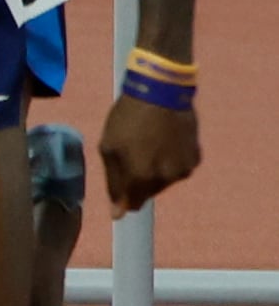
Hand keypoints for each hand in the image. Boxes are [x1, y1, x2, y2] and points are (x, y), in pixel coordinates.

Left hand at [99, 95, 197, 213]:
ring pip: (165, 181)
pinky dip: (171, 160)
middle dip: (138, 180)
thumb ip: (114, 182)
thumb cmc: (128, 117)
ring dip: (156, 171)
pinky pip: (179, 167)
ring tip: (148, 144)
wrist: (162, 92)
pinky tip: (164, 141)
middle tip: (132, 153)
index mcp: (141, 178)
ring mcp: (184, 169)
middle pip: (148, 192)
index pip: (132, 204)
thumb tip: (118, 214)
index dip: (124, 198)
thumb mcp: (109, 147)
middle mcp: (166, 179)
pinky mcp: (196, 157)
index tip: (120, 189)